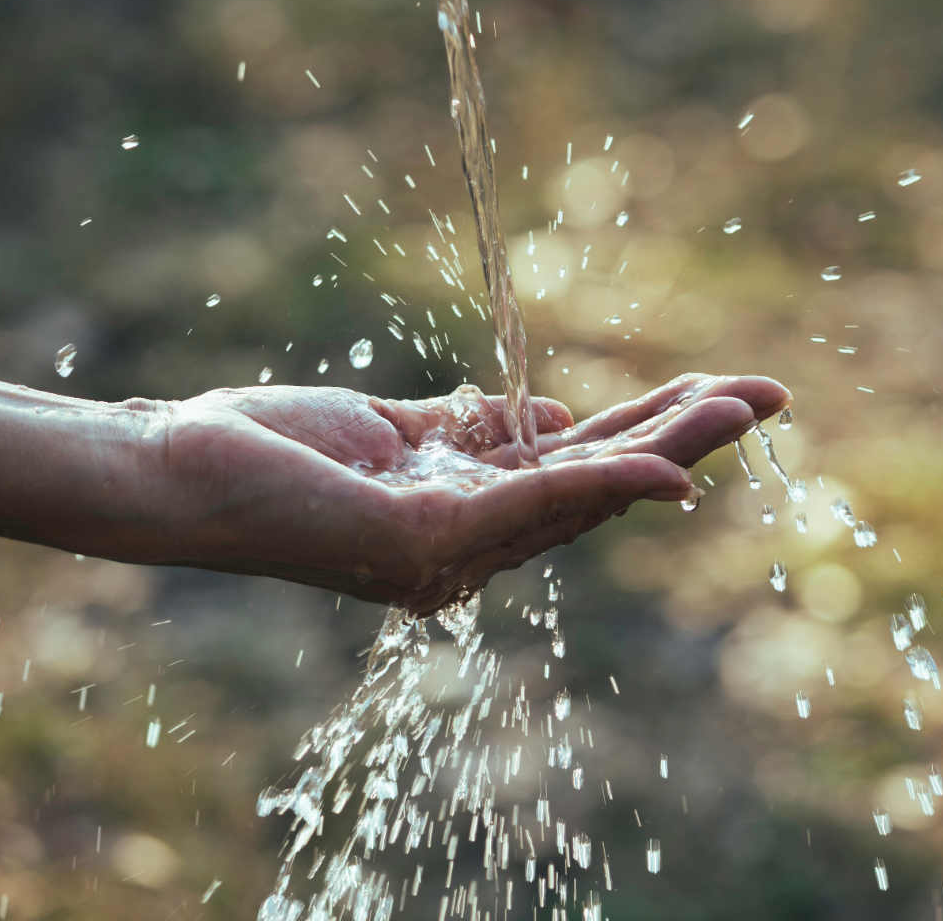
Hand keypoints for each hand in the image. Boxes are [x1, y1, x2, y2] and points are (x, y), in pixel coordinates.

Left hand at [120, 374, 789, 613]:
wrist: (175, 468)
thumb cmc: (268, 447)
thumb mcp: (390, 428)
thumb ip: (470, 428)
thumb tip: (555, 415)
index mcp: (464, 512)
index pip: (577, 471)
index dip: (649, 434)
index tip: (711, 390)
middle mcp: (469, 544)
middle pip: (598, 487)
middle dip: (686, 440)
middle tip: (767, 397)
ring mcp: (450, 552)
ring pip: (583, 496)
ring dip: (668, 452)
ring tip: (739, 408)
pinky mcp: (424, 544)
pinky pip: (532, 505)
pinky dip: (605, 487)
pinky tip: (667, 470)